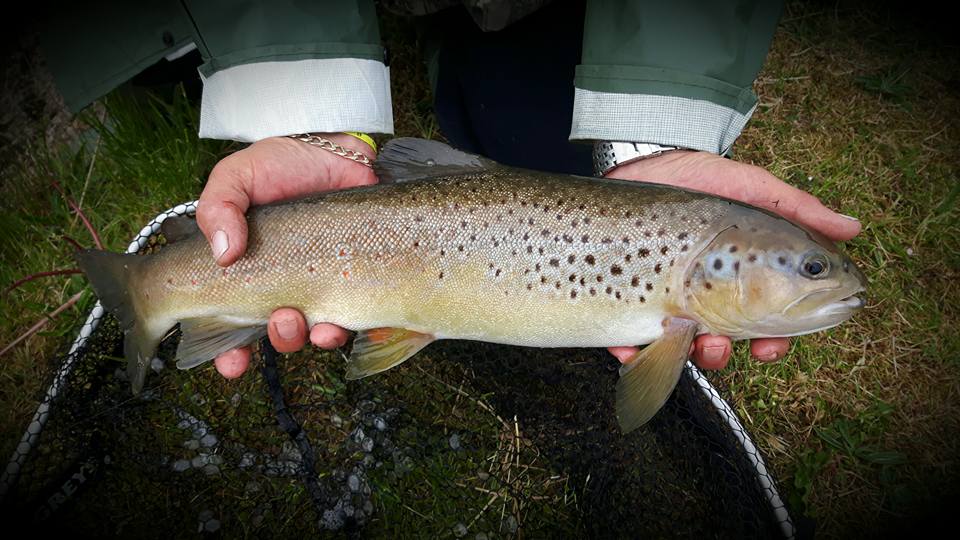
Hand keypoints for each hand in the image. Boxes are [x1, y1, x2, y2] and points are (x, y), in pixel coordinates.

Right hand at [196, 133, 375, 378]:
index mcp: (248, 271)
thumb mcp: (237, 176)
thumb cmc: (284, 163)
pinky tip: (339, 320)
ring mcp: (322, 284)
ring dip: (306, 336)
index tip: (231, 364)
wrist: (341, 148)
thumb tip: (223, 254)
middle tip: (281, 320)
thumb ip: (218, 208)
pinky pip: (354, 317)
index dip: (228, 353)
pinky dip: (345, 326)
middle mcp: (284, 285)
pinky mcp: (356, 279)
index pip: (230, 325)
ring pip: (313, 332)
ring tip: (304, 318)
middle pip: (276, 334)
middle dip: (277, 340)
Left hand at [603, 150, 860, 369]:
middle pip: (725, 341)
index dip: (774, 340)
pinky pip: (628, 338)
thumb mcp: (752, 188)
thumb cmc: (701, 177)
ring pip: (682, 347)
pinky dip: (632, 350)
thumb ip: (798, 211)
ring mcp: (666, 298)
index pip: (767, 321)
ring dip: (688, 353)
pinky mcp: (629, 299)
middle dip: (726, 354)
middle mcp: (707, 293)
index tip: (771, 346)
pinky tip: (632, 347)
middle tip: (721, 346)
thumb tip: (852, 228)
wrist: (642, 161)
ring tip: (686, 338)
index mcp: (744, 277)